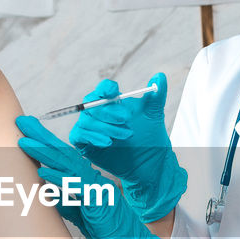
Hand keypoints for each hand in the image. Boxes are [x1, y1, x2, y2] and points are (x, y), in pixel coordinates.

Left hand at [17, 115, 203, 238]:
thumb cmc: (114, 237)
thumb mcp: (84, 217)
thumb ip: (68, 203)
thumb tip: (47, 192)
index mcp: (90, 183)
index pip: (65, 159)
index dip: (45, 144)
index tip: (26, 133)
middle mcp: (95, 181)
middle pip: (65, 154)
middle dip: (42, 137)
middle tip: (22, 121)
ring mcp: (99, 189)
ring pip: (70, 165)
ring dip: (45, 152)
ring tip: (25, 141)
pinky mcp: (101, 202)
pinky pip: (78, 186)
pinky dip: (60, 177)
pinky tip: (44, 171)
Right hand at [69, 73, 186, 221]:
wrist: (148, 162)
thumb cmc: (149, 137)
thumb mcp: (154, 115)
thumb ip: (156, 96)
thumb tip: (160, 76)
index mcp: (113, 101)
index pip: (103, 89)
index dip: (106, 89)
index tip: (114, 93)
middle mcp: (99, 112)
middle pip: (92, 103)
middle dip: (108, 111)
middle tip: (127, 119)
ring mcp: (90, 127)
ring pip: (87, 120)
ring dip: (106, 127)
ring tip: (126, 136)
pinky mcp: (84, 143)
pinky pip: (78, 135)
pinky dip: (92, 137)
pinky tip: (108, 142)